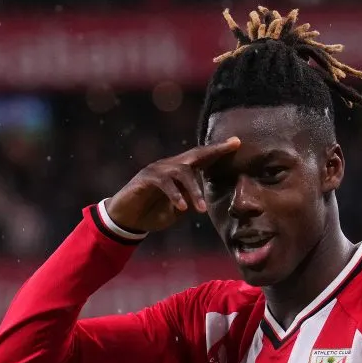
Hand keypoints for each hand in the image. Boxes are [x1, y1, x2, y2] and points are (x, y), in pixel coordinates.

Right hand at [105, 137, 240, 232]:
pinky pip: (164, 183)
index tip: (236, 142)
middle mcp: (169, 166)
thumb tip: (202, 198)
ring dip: (194, 191)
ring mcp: (156, 170)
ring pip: (181, 171)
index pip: (201, 158)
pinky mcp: (145, 179)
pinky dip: (175, 195)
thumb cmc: (151, 214)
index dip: (218, 151)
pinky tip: (182, 207)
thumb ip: (189, 201)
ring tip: (201, 210)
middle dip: (214, 150)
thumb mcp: (176, 211)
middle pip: (194, 154)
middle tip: (232, 146)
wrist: (124, 220)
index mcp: (178, 172)